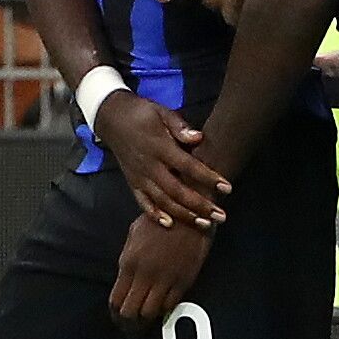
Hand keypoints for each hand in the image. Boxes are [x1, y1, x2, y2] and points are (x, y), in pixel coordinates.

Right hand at [92, 89, 229, 227]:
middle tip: (221, 216)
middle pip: (177, 190)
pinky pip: (142, 202)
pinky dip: (154, 214)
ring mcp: (139, 176)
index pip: (188, 166)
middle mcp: (149, 165)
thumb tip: (199, 138)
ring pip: (162, 201)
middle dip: (200, 205)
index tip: (227, 188)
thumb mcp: (162, 112)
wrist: (111, 117)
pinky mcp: (132, 182)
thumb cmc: (143, 113)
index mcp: (159, 147)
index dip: (208, 178)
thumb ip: (180, 126)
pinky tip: (169, 225)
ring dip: (184, 215)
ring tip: (204, 225)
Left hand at [109, 215, 212, 328]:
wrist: (190, 214)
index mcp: (129, 263)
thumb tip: (126, 278)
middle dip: (128, 323)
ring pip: (150, 313)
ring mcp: (165, 279)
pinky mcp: (183, 280)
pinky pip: (170, 304)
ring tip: (146, 322)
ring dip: (146, 320)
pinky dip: (164, 310)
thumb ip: (128, 259)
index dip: (115, 314)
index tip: (118, 318)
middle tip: (131, 326)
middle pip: (130, 312)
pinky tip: (162, 308)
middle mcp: (145, 275)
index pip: (115, 300)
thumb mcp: (134, 235)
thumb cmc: (160, 220)